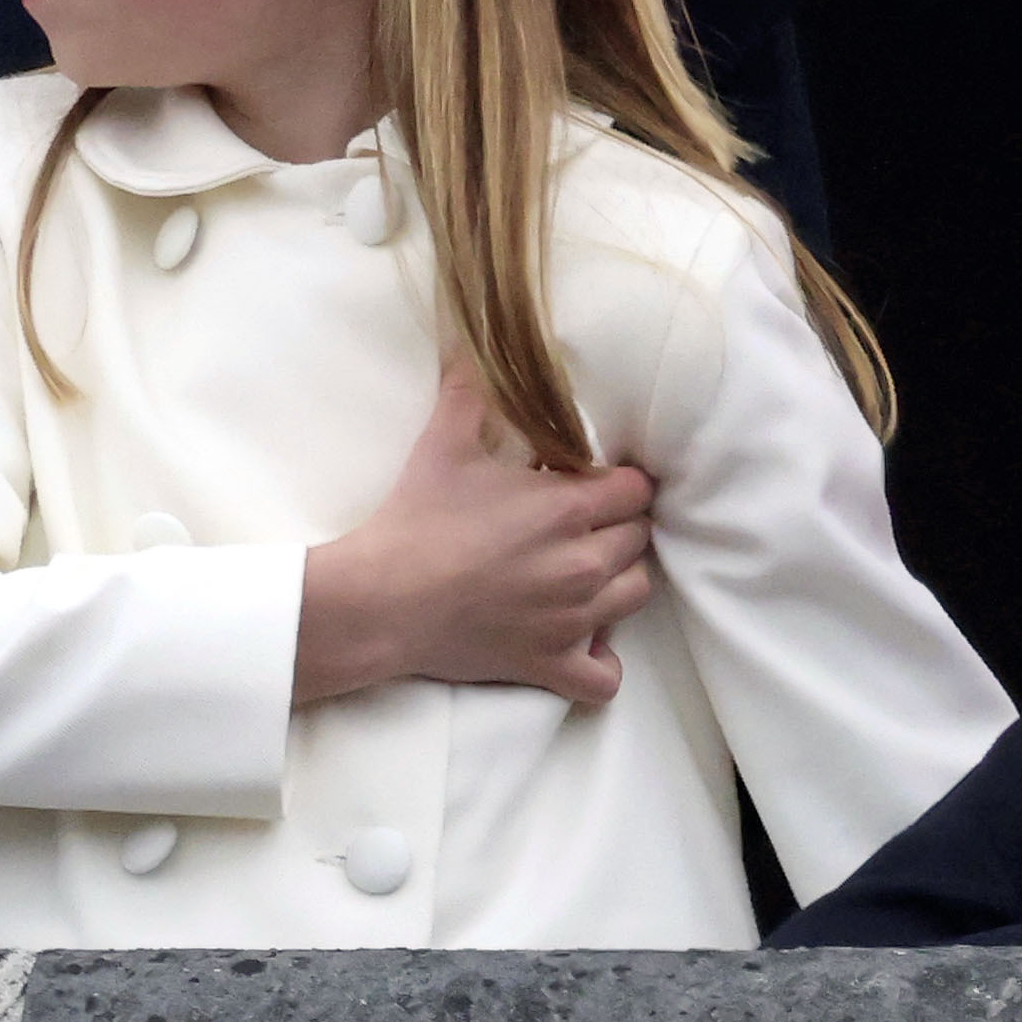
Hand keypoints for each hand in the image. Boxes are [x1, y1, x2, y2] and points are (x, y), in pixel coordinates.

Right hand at [293, 363, 659, 707]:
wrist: (381, 599)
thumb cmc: (414, 520)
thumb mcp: (442, 445)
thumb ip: (468, 392)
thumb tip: (471, 344)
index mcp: (568, 509)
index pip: (636, 489)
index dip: (616, 481)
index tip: (588, 480)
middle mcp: (585, 564)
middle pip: (640, 538)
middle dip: (614, 526)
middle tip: (576, 522)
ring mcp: (575, 620)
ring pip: (636, 595)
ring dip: (617, 579)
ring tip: (582, 569)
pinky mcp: (553, 663)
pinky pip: (607, 677)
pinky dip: (601, 661)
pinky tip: (581, 640)